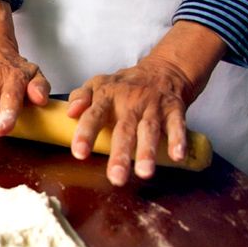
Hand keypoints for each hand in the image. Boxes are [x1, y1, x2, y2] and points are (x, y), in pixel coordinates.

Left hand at [67, 21, 225, 185]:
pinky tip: (176, 156)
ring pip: (149, 130)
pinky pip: (177, 125)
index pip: (94, 115)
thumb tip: (70, 112)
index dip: (86, 133)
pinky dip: (178, 140)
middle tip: (115, 176)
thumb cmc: (124, 85)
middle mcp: (130, 102)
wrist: (162, 70)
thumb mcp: (97, 84)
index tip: (80, 153)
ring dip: (147, 152)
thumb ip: (80, 97)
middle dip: (120, 154)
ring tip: (144, 173)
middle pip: (124, 129)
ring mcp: (153, 106)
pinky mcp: (174, 109)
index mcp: (108, 96)